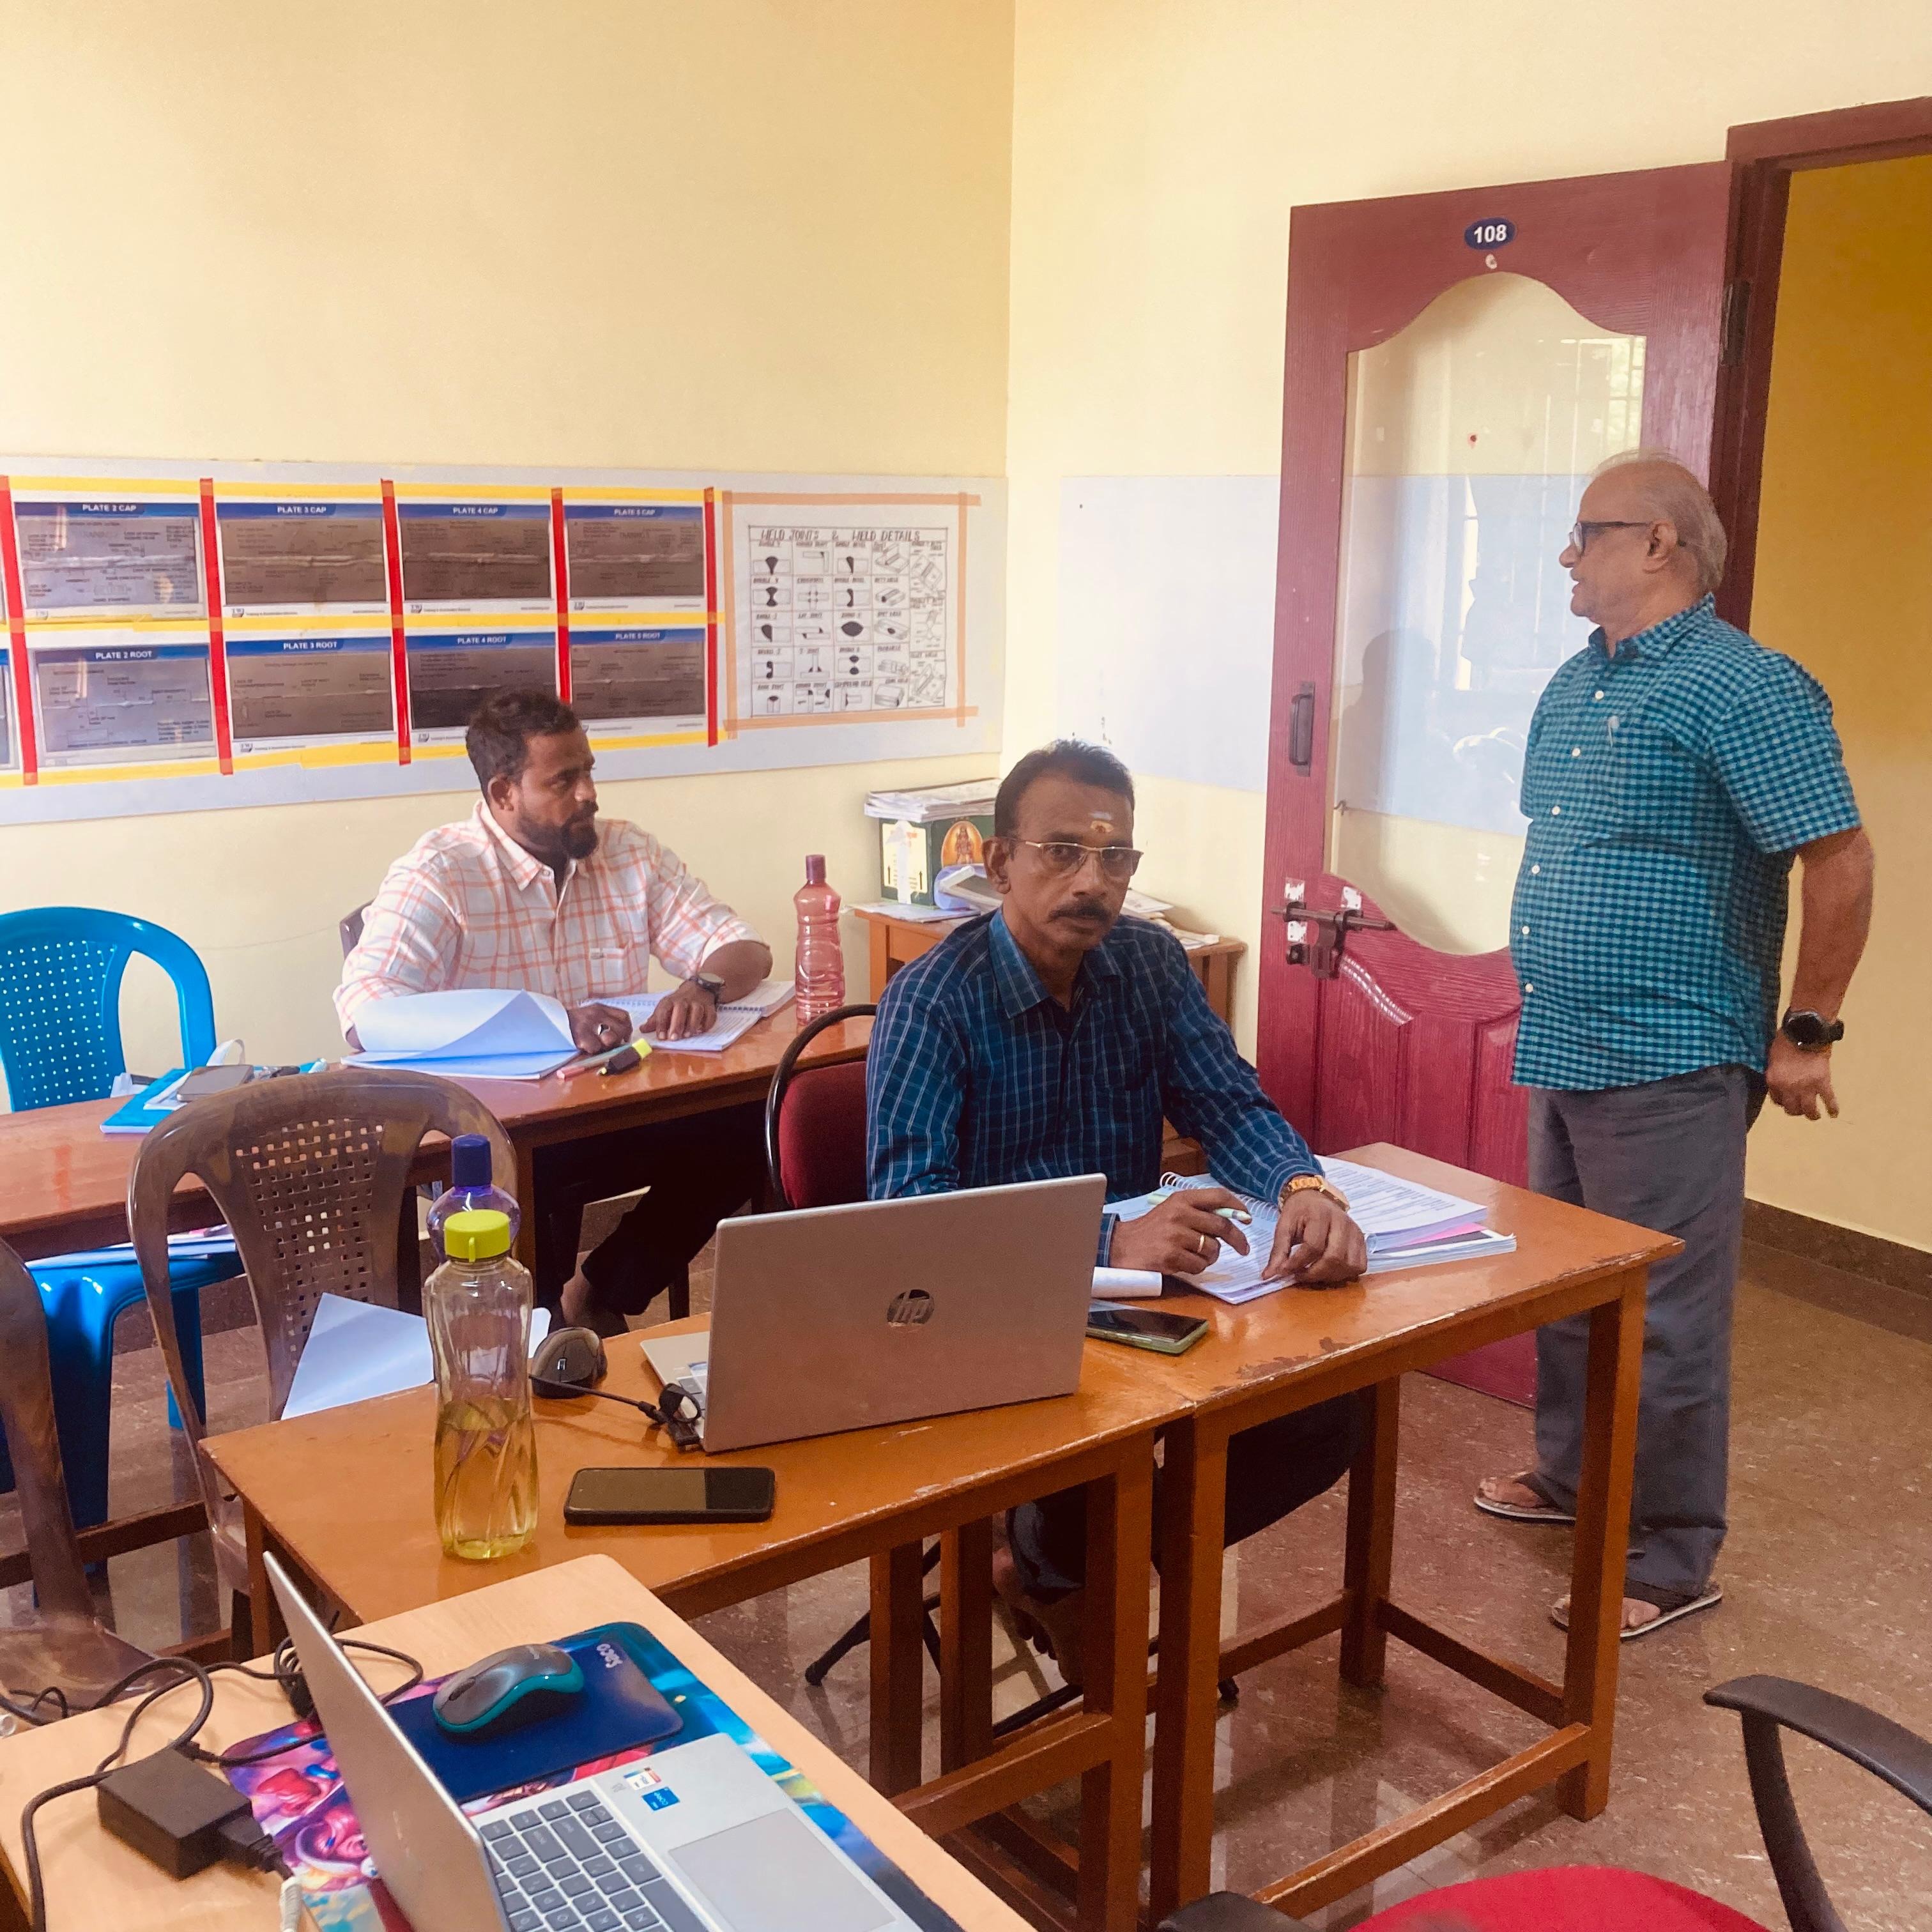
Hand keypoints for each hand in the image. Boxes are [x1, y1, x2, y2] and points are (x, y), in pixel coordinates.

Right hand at [567, 1002, 634, 1053]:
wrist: (549, 1024)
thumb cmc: (572, 1024)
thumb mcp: (590, 1017)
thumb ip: (606, 1023)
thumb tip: (622, 1040)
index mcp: (600, 1008)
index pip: (624, 1016)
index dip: (626, 1029)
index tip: (623, 1037)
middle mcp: (596, 1013)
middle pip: (621, 1029)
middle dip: (617, 1040)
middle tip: (607, 1044)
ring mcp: (588, 1023)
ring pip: (609, 1040)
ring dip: (604, 1046)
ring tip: (595, 1044)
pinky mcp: (580, 1035)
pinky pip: (595, 1047)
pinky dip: (591, 1050)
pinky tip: (584, 1046)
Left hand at [643, 980, 718, 1042]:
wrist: (698, 988)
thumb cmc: (679, 1002)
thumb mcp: (665, 1007)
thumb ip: (655, 1020)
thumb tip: (642, 1030)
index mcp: (670, 1001)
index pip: (664, 1011)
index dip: (661, 1024)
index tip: (661, 1037)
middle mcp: (684, 1000)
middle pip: (680, 1010)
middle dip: (677, 1025)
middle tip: (674, 1038)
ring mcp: (698, 1003)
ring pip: (696, 1012)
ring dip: (692, 1024)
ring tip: (687, 1035)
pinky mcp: (710, 1007)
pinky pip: (710, 1015)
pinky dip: (707, 1023)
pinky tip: (702, 1031)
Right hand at [1108, 1188, 1252, 1277]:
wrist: (1121, 1246)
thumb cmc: (1150, 1230)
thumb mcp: (1172, 1211)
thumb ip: (1198, 1212)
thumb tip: (1232, 1219)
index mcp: (1181, 1199)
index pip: (1218, 1196)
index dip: (1238, 1207)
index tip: (1247, 1218)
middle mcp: (1179, 1214)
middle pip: (1222, 1226)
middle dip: (1236, 1239)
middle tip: (1242, 1248)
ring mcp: (1174, 1235)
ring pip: (1212, 1249)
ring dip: (1210, 1257)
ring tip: (1195, 1256)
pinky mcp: (1170, 1256)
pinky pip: (1199, 1265)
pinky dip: (1196, 1268)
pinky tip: (1183, 1264)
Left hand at [1265, 1190, 1366, 1286]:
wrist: (1315, 1198)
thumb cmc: (1299, 1212)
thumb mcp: (1283, 1226)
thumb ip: (1278, 1251)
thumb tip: (1269, 1276)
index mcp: (1321, 1214)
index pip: (1313, 1246)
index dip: (1298, 1263)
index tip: (1284, 1271)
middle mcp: (1343, 1222)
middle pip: (1334, 1258)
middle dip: (1314, 1273)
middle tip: (1300, 1276)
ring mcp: (1356, 1232)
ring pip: (1349, 1265)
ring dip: (1329, 1276)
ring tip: (1313, 1273)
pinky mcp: (1362, 1241)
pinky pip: (1359, 1266)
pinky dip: (1344, 1274)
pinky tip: (1329, 1270)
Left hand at [1766, 1034, 1838, 1119]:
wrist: (1805, 1032)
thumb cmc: (1786, 1040)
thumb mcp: (1773, 1058)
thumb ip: (1776, 1072)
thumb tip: (1782, 1080)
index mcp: (1773, 1080)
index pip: (1777, 1100)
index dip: (1782, 1101)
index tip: (1787, 1101)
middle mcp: (1788, 1087)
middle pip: (1791, 1108)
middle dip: (1796, 1110)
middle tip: (1800, 1109)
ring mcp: (1806, 1087)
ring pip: (1809, 1109)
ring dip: (1812, 1114)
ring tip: (1814, 1116)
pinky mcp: (1822, 1082)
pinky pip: (1829, 1100)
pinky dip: (1832, 1108)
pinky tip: (1834, 1114)